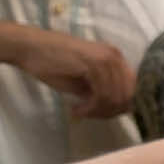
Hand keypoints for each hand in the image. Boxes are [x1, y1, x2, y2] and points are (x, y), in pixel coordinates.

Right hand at [0, 21, 135, 118]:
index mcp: (116, 59)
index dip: (119, 108)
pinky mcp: (93, 64)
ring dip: (98, 112)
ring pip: (115, 99)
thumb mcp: (87, 82)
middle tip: (89, 115)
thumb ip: (105, 92)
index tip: (100, 114)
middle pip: (127, 97)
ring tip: (80, 112)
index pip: (133, 91)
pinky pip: (102, 96)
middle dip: (110, 112)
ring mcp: (105, 59)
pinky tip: (77, 109)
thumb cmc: (55, 63)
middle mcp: (115, 56)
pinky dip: (90, 109)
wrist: (30, 48)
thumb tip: (121, 110)